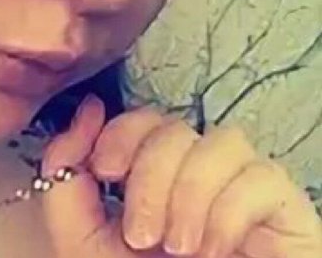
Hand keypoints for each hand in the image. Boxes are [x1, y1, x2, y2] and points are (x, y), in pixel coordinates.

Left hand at [41, 95, 321, 257]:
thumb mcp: (84, 239)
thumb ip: (66, 175)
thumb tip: (88, 107)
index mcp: (156, 177)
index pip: (146, 118)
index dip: (123, 131)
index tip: (104, 170)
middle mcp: (200, 173)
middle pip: (177, 127)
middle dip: (150, 177)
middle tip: (140, 235)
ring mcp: (242, 185)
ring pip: (222, 141)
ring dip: (189, 194)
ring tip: (179, 247)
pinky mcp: (283, 206)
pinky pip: (262, 176)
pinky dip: (228, 212)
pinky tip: (214, 250)